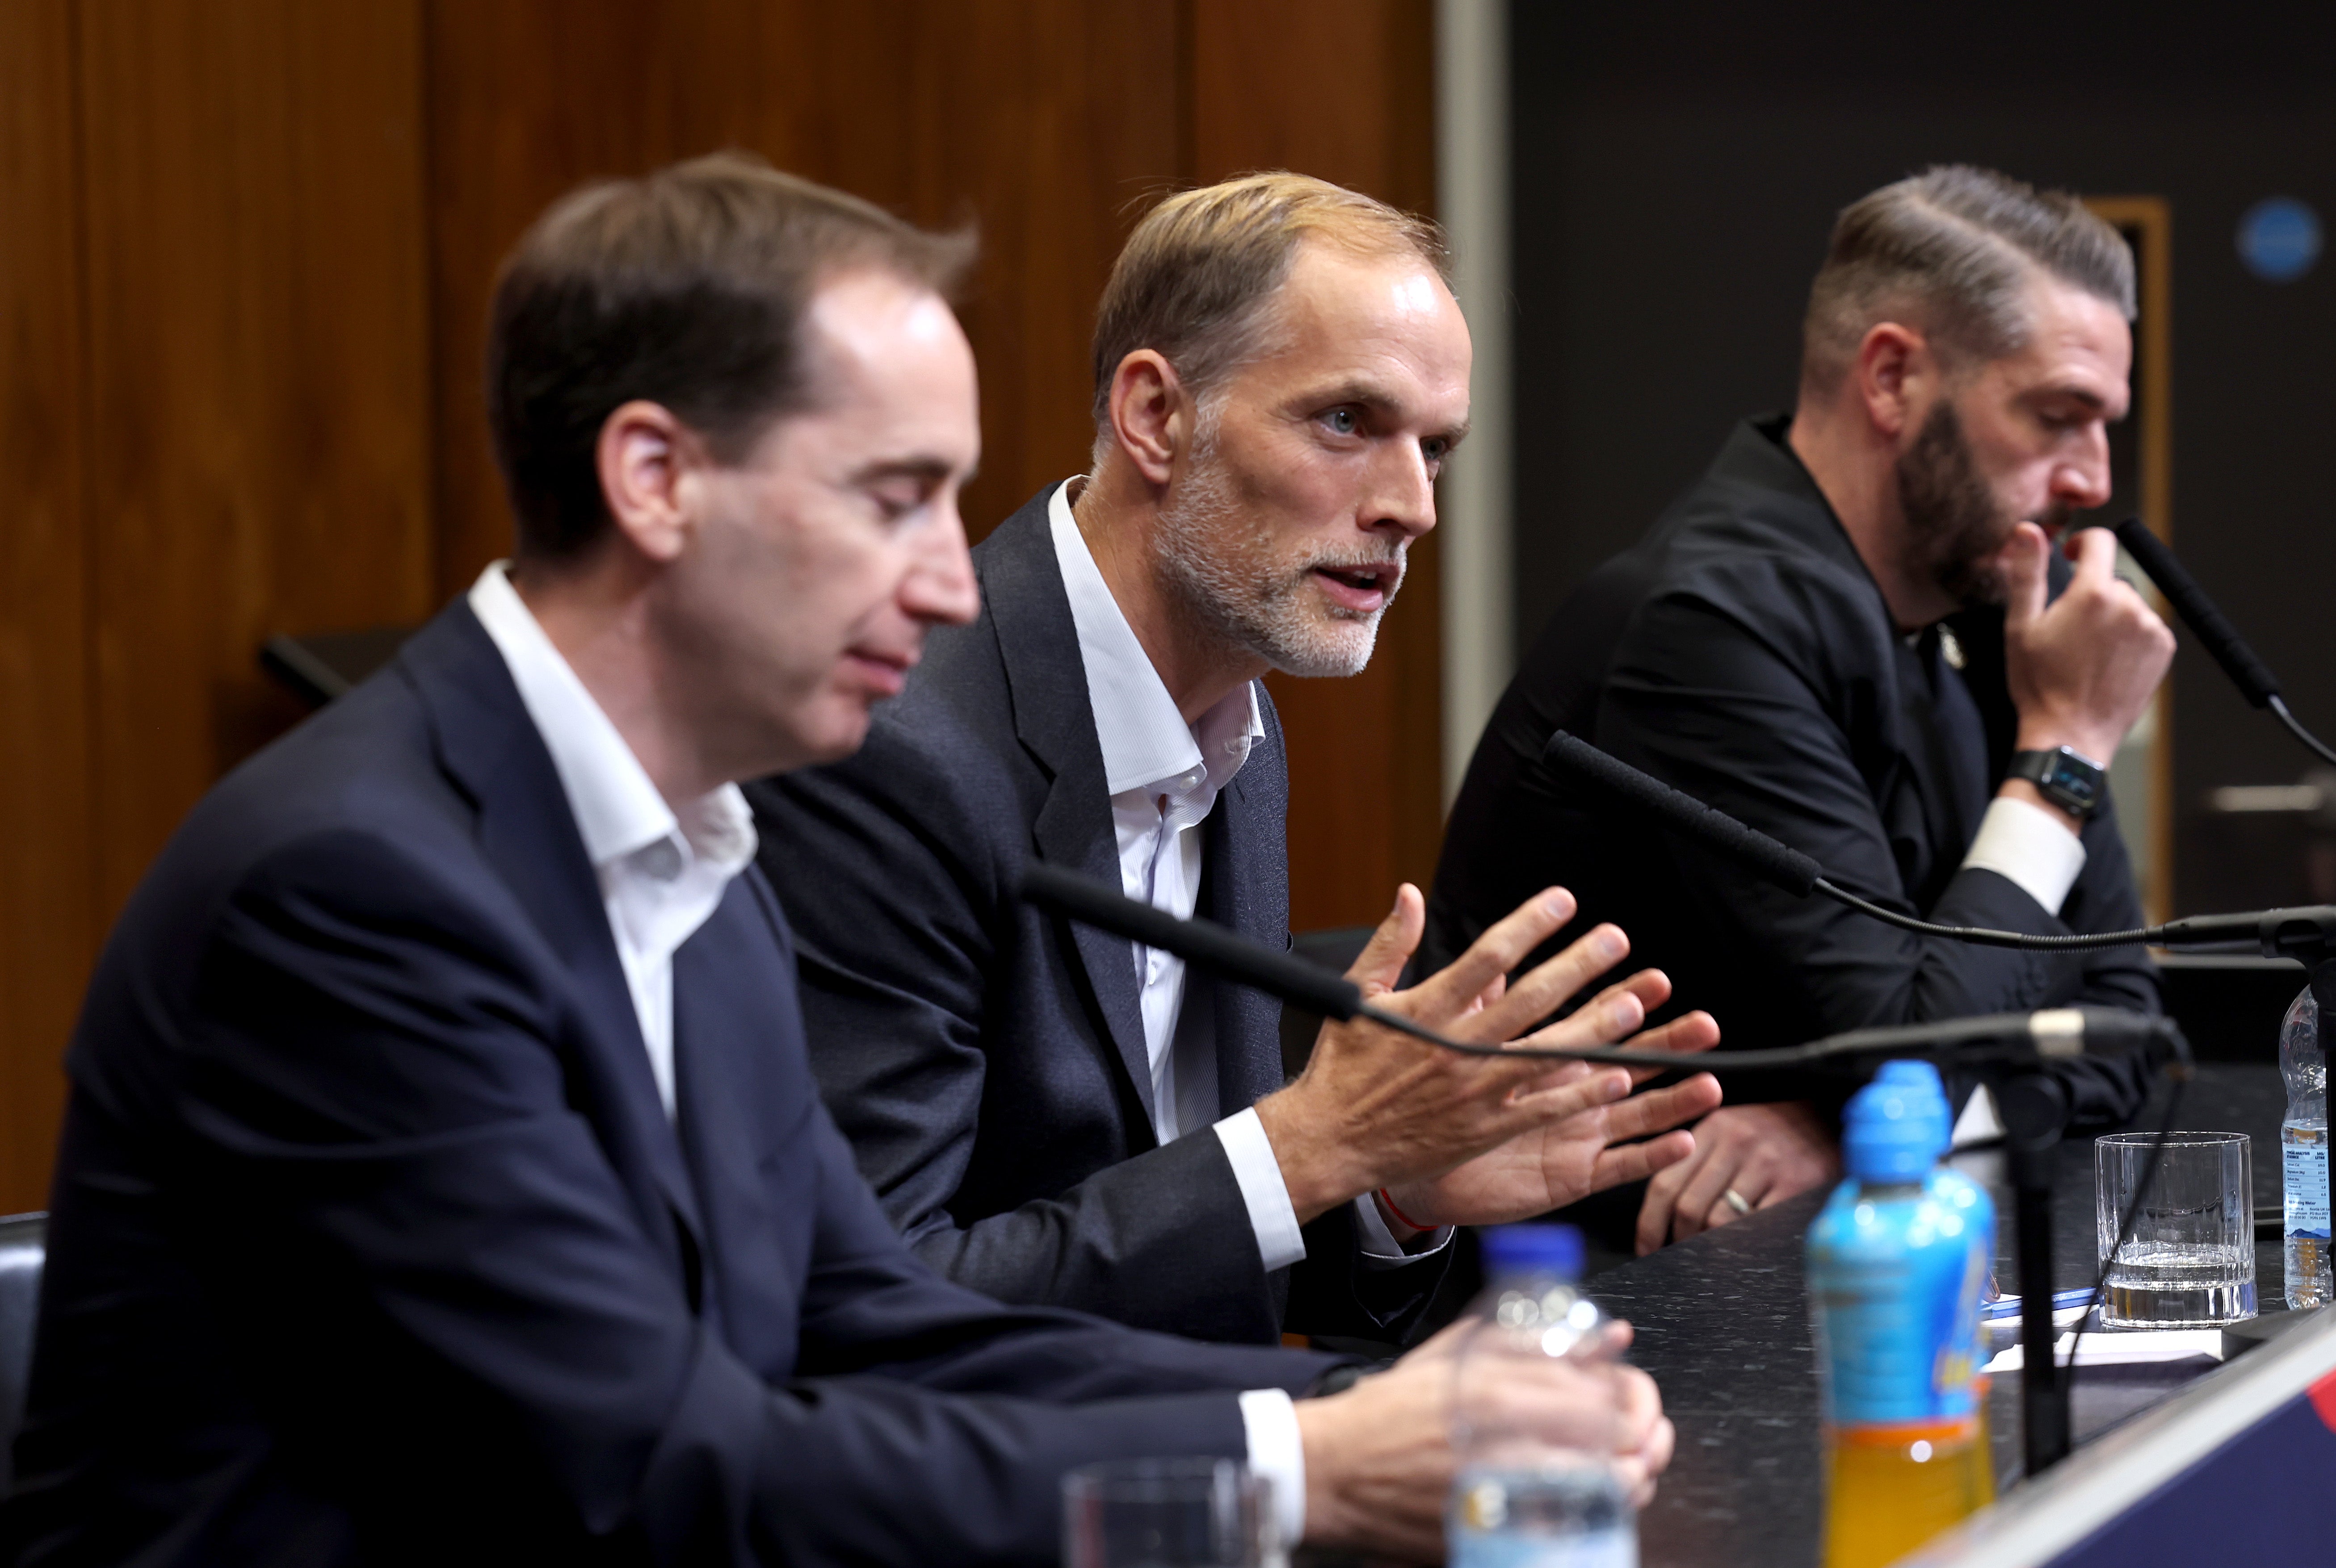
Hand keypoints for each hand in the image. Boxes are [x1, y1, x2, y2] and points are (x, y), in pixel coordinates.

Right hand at [1254, 885, 1698, 1222]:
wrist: (1329, 1143)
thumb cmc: (1341, 1069)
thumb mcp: (1355, 997)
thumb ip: (1390, 943)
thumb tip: (1409, 894)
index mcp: (1425, 1010)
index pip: (1487, 957)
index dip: (1529, 925)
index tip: (1562, 900)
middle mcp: (1455, 1048)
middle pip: (1527, 1000)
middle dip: (1575, 966)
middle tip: (1614, 938)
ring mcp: (1472, 1091)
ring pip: (1542, 1053)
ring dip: (1591, 1028)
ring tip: (1632, 1003)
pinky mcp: (1483, 1129)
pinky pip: (1539, 1109)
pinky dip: (1577, 1094)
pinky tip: (1614, 1077)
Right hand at [1293, 1319, 1672, 1559]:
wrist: (1337, 1469)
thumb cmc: (1393, 1410)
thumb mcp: (1458, 1354)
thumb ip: (1531, 1338)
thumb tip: (1609, 1335)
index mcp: (1501, 1391)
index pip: (1608, 1398)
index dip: (1638, 1399)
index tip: (1634, 1397)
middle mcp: (1510, 1442)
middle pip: (1624, 1450)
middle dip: (1648, 1442)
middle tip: (1644, 1437)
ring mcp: (1508, 1495)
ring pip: (1611, 1495)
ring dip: (1632, 1480)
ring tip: (1622, 1468)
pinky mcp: (1502, 1533)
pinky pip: (1576, 1529)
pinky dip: (1597, 1515)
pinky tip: (1590, 1500)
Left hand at [1378, 970, 1723, 1230]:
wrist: (1423, 1171)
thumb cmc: (1443, 1110)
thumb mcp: (1466, 1054)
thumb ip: (1483, 1007)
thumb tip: (1494, 958)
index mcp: (1550, 1062)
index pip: (1596, 1024)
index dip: (1628, 1002)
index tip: (1657, 980)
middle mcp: (1574, 1096)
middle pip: (1632, 1064)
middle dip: (1667, 1044)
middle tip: (1705, 1025)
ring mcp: (1579, 1136)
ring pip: (1638, 1115)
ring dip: (1675, 1100)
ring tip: (1710, 1084)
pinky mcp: (1574, 1176)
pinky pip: (1620, 1166)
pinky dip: (1652, 1155)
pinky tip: (1684, 1140)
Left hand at [1635, 1100, 1839, 1254]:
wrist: (1834, 1115)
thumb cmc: (1777, 1131)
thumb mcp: (1734, 1129)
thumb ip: (1701, 1160)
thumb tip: (1670, 1214)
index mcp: (1712, 1128)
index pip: (1664, 1184)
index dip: (1650, 1225)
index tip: (1647, 1249)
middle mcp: (1735, 1142)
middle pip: (1688, 1208)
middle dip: (1680, 1242)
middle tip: (1682, 1260)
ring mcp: (1766, 1162)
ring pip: (1719, 1221)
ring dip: (1710, 1249)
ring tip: (1712, 1260)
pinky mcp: (1796, 1182)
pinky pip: (1758, 1225)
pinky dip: (1745, 1246)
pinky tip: (1745, 1255)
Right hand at [1998, 522, 2172, 768]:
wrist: (2071, 735)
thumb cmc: (2039, 684)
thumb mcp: (2021, 626)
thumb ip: (2027, 573)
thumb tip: (2028, 529)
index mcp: (2093, 594)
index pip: (2100, 542)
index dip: (2083, 543)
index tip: (2072, 555)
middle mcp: (2129, 605)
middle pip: (2112, 580)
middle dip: (2092, 594)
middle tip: (2069, 629)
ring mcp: (2151, 628)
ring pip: (2129, 605)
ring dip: (2111, 617)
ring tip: (2088, 651)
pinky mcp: (2164, 649)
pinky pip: (2146, 627)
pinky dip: (2129, 636)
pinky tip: (2107, 661)